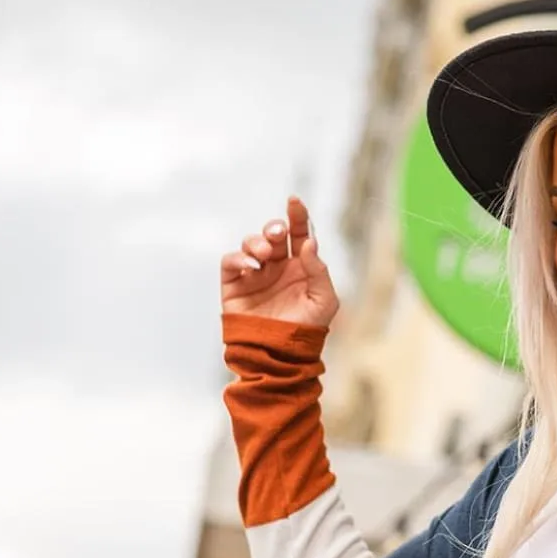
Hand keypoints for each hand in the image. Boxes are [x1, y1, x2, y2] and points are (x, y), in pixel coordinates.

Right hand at [220, 195, 338, 327]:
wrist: (280, 356)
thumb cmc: (306, 332)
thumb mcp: (325, 302)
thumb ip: (319, 271)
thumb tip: (309, 243)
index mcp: (300, 268)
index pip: (298, 235)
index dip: (297, 216)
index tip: (295, 201)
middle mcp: (277, 267)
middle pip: (273, 235)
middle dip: (274, 227)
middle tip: (278, 233)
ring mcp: (255, 275)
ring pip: (251, 243)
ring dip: (257, 242)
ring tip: (264, 256)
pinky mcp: (234, 285)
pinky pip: (232, 261)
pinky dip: (239, 257)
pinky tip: (252, 266)